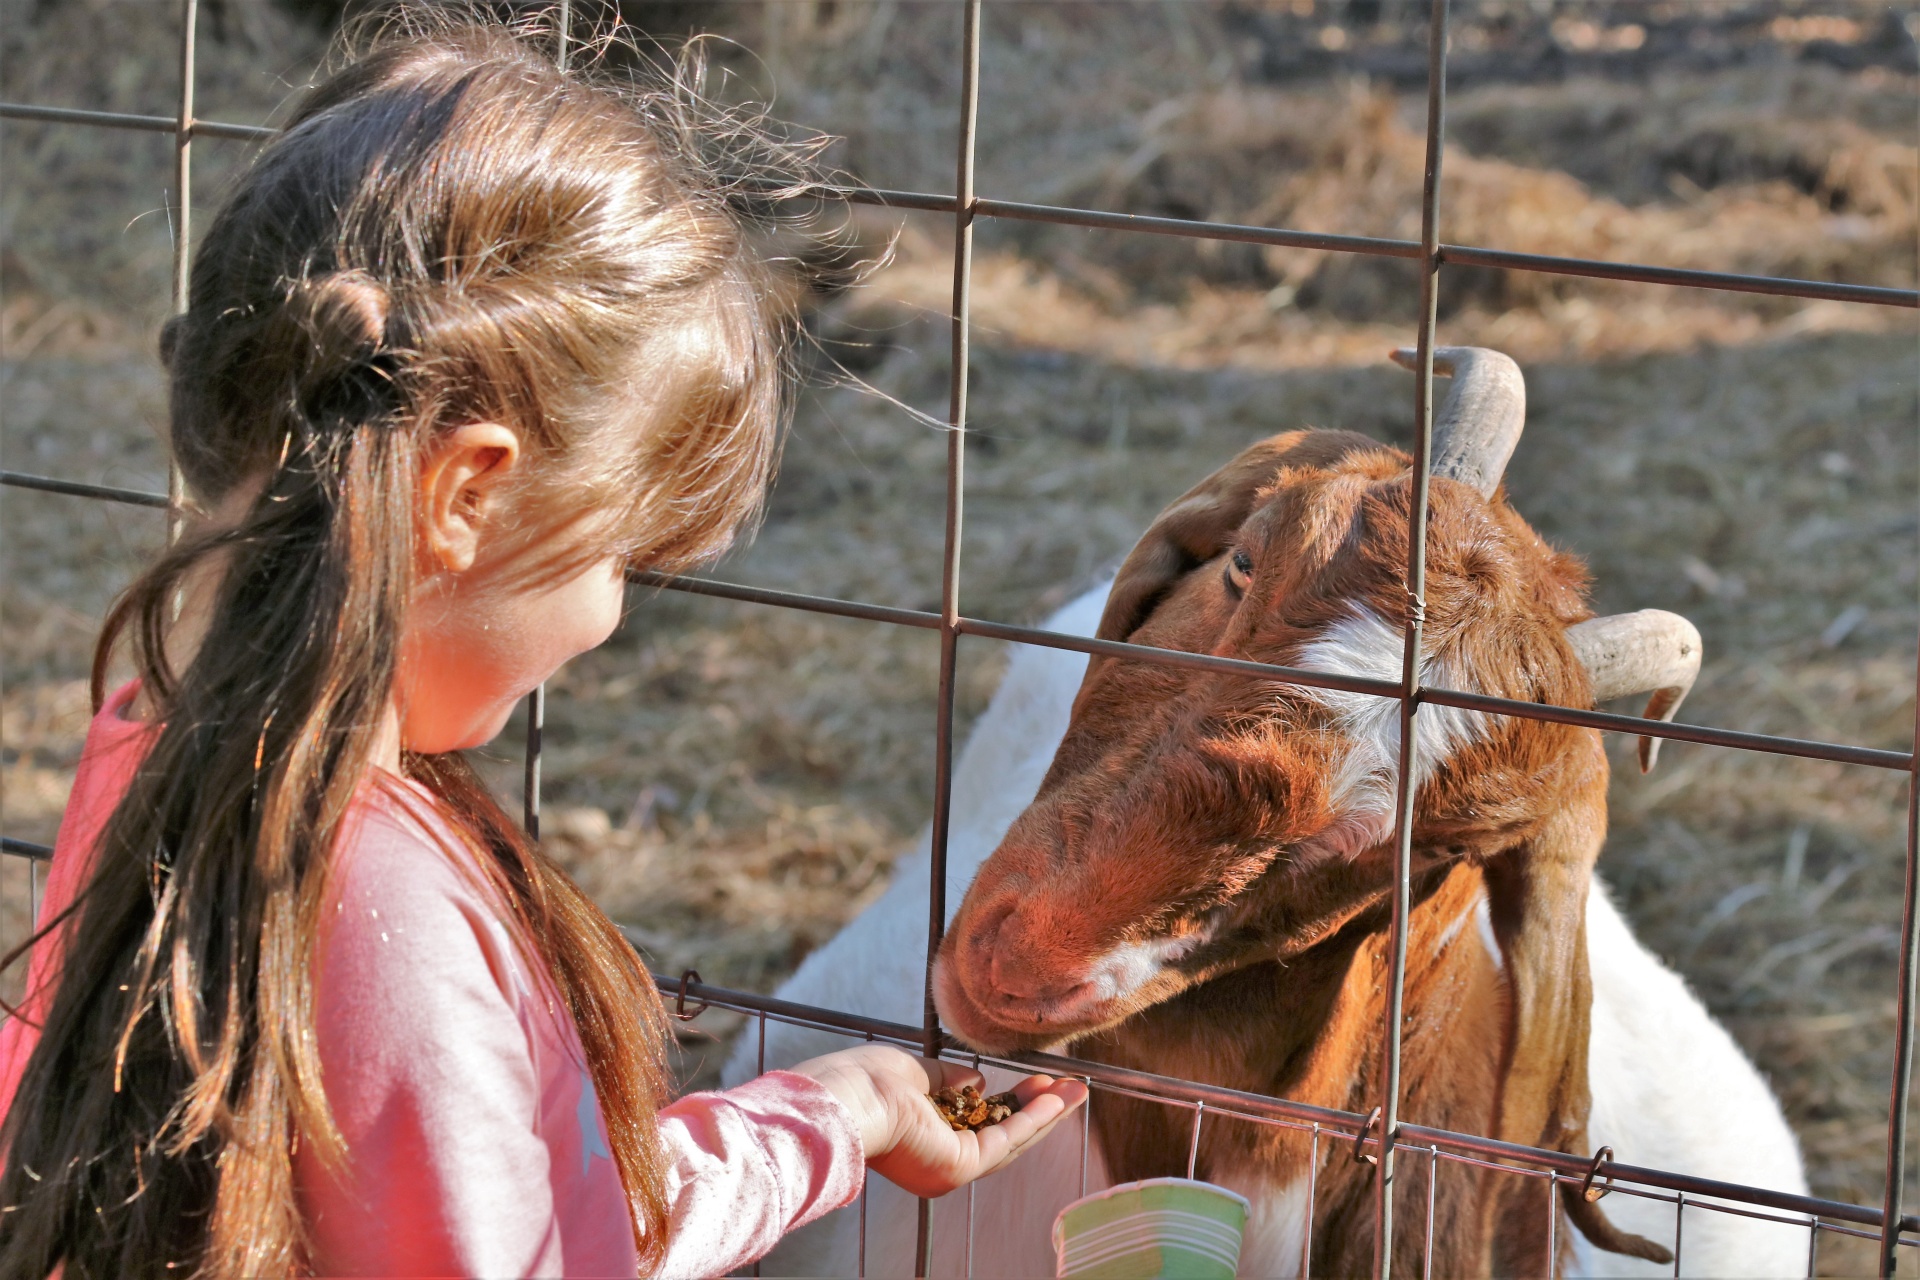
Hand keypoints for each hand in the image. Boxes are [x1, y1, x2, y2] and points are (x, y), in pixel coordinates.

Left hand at [789, 1043, 1088, 1198]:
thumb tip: (976, 1079)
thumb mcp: (915, 1072)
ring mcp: (950, 1168)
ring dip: (1046, 1115)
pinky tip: (1056, 1100)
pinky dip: (1034, 1119)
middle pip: (1002, 1134)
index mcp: (925, 1137)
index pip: (977, 1123)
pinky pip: (1006, 1140)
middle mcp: (939, 1160)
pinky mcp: (959, 1167)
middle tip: (1070, 1088)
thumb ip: (947, 1079)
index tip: (1035, 1082)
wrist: (848, 1098)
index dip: (1010, 1102)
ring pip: (1010, 1139)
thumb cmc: (866, 1081)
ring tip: (1078, 1091)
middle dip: (1038, 1110)